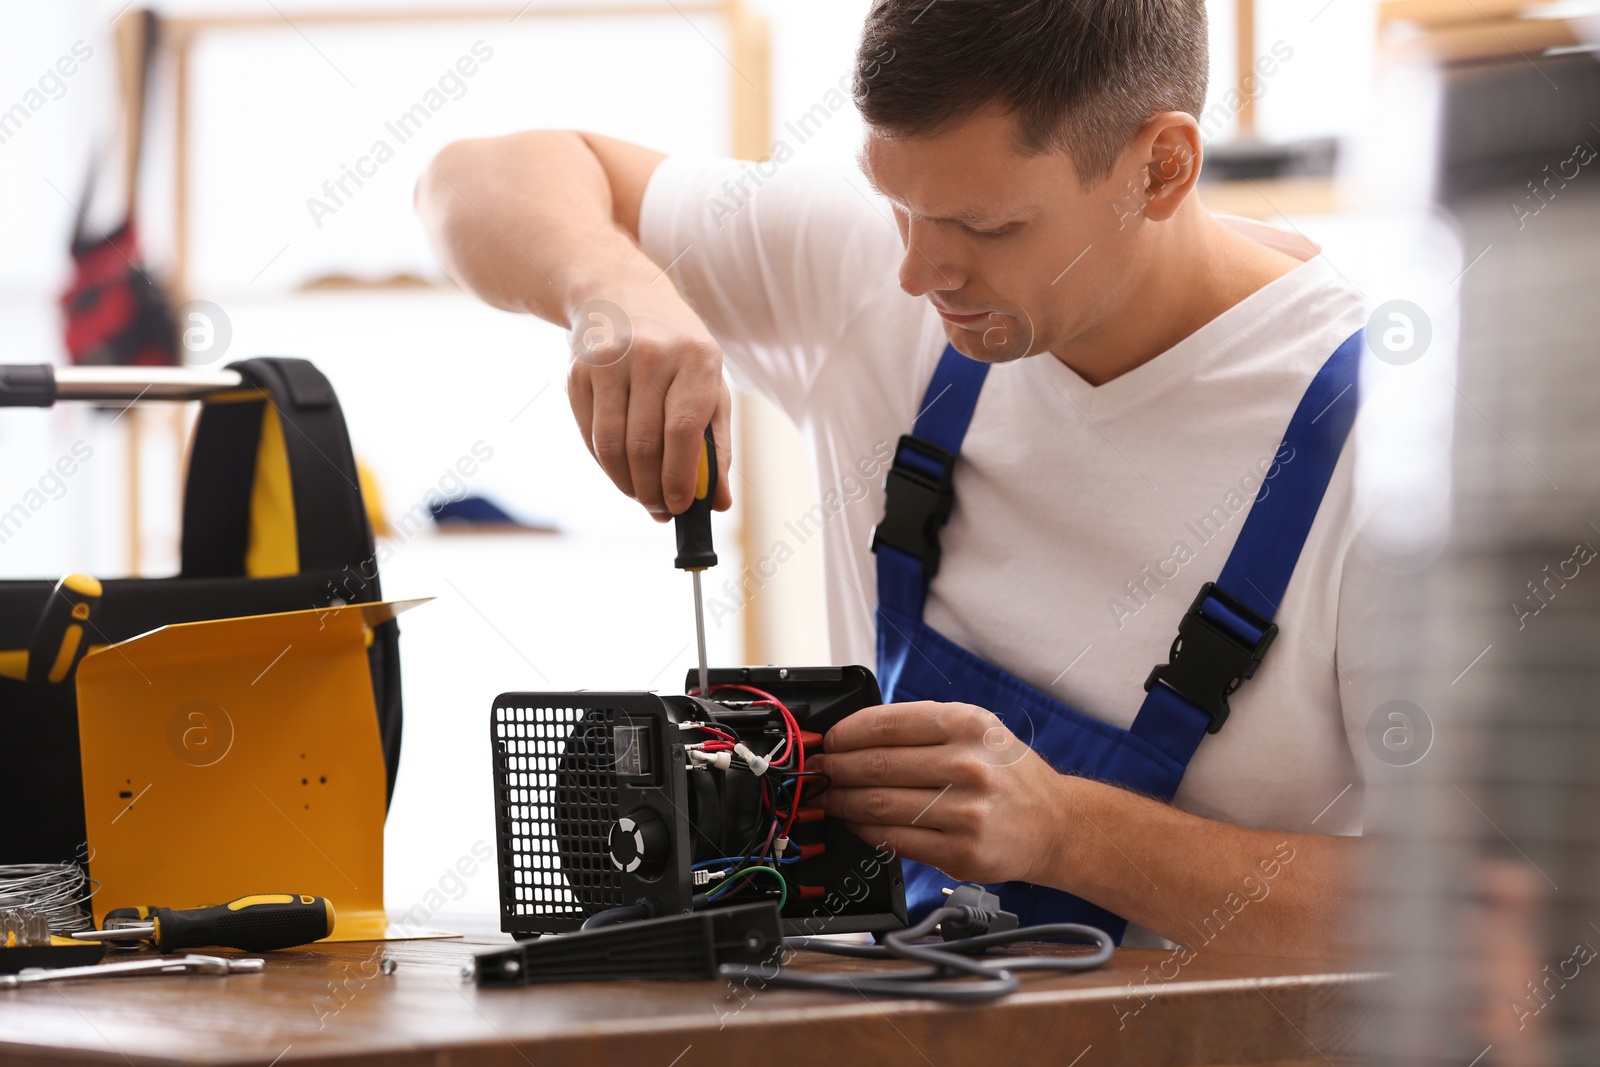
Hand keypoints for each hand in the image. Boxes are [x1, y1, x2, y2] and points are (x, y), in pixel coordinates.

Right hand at [564, 282, 731, 521]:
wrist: (625, 296)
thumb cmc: (680, 353)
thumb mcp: (711, 385)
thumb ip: (717, 445)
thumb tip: (717, 502)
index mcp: (696, 357)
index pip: (683, 430)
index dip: (680, 477)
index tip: (680, 507)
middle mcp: (650, 354)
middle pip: (644, 444)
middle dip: (652, 489)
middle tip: (661, 509)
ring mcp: (609, 361)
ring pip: (611, 445)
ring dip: (627, 483)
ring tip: (642, 496)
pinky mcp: (578, 371)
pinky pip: (590, 434)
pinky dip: (605, 464)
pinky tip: (621, 472)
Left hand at [812, 701, 1075, 885]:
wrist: (1056, 824)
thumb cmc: (1007, 773)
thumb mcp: (977, 729)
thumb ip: (922, 727)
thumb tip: (853, 734)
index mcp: (968, 725)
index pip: (886, 724)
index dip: (845, 734)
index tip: (828, 740)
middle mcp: (968, 765)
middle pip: (876, 765)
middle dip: (836, 768)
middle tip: (819, 770)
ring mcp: (966, 812)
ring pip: (879, 804)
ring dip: (842, 801)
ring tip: (829, 797)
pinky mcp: (962, 852)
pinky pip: (895, 838)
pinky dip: (864, 829)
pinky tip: (855, 821)